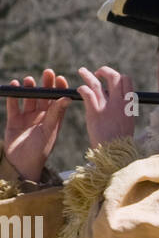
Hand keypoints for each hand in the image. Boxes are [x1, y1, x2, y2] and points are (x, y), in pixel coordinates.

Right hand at [4, 69, 69, 183]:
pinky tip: (15, 85)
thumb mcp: (49, 131)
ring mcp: (27, 118)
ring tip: (29, 79)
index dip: (59, 90)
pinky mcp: (14, 120)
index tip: (60, 78)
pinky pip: (14, 105)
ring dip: (29, 88)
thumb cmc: (39, 151)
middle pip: (44, 97)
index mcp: (53, 121)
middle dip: (45, 85)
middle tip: (47, 72)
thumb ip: (55, 114)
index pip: (58, 102)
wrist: (21, 164)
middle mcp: (41, 117)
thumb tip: (66, 98)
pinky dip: (14, 95)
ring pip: (29, 99)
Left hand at [77, 67, 135, 147]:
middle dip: (105, 71)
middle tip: (97, 73)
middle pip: (114, 77)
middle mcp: (119, 103)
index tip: (111, 80)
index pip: (127, 81)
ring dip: (87, 75)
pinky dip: (82, 89)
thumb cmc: (120, 142)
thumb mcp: (128, 123)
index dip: (118, 76)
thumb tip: (116, 101)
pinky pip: (87, 93)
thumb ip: (123, 110)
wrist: (114, 154)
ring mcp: (106, 107)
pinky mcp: (94, 113)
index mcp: (129, 105)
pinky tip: (79, 90)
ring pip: (97, 83)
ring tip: (82, 71)